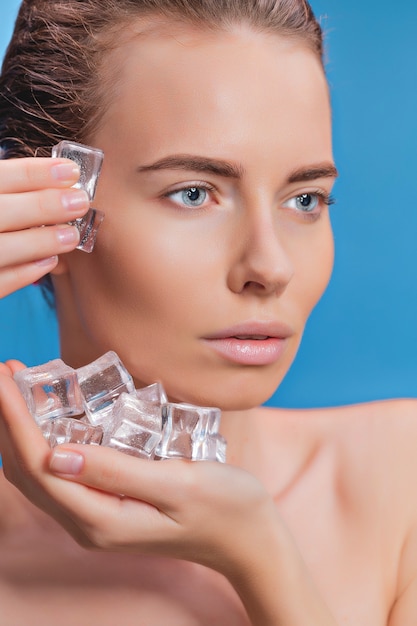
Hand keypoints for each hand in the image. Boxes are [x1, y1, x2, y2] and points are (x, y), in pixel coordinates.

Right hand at [0, 157, 89, 297]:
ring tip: (71, 236)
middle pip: (1, 211)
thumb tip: (63, 188)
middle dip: (42, 205)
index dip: (34, 173)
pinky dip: (24, 273)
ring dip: (39, 241)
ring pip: (1, 248)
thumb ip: (16, 195)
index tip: (71, 171)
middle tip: (79, 202)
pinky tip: (50, 261)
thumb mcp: (1, 200)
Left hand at [0, 360, 336, 624]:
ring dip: (23, 429)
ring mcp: (97, 517)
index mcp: (102, 519)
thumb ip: (118, 472)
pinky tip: (52, 414)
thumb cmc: (225, 507)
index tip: (5, 379)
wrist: (248, 538)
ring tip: (18, 387)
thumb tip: (56, 455)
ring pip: (41, 472)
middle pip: (28, 471)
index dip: (15, 420)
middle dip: (9, 420)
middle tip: (6, 372)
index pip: (40, 465)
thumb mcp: (179, 484)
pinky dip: (46, 439)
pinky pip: (63, 473)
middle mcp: (90, 523)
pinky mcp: (108, 505)